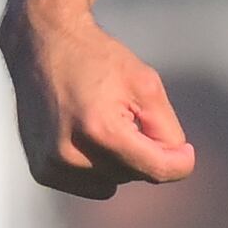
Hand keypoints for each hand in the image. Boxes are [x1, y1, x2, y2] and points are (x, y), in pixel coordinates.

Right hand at [0, 1, 194, 198]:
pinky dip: (96, 166)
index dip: (179, 162)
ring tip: (101, 120)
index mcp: (100, 130)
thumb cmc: (97, 59)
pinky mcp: (42, 170)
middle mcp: (71, 154)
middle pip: (135, 174)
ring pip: (113, 182)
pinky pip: (90, 184)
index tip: (186, 152)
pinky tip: (84, 134)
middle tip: (127, 113)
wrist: (41, 43)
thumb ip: (166, 129)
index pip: (156, 170)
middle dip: (142, 150)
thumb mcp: (145, 83)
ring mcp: (52, 165)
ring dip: (118, 159)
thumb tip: (173, 163)